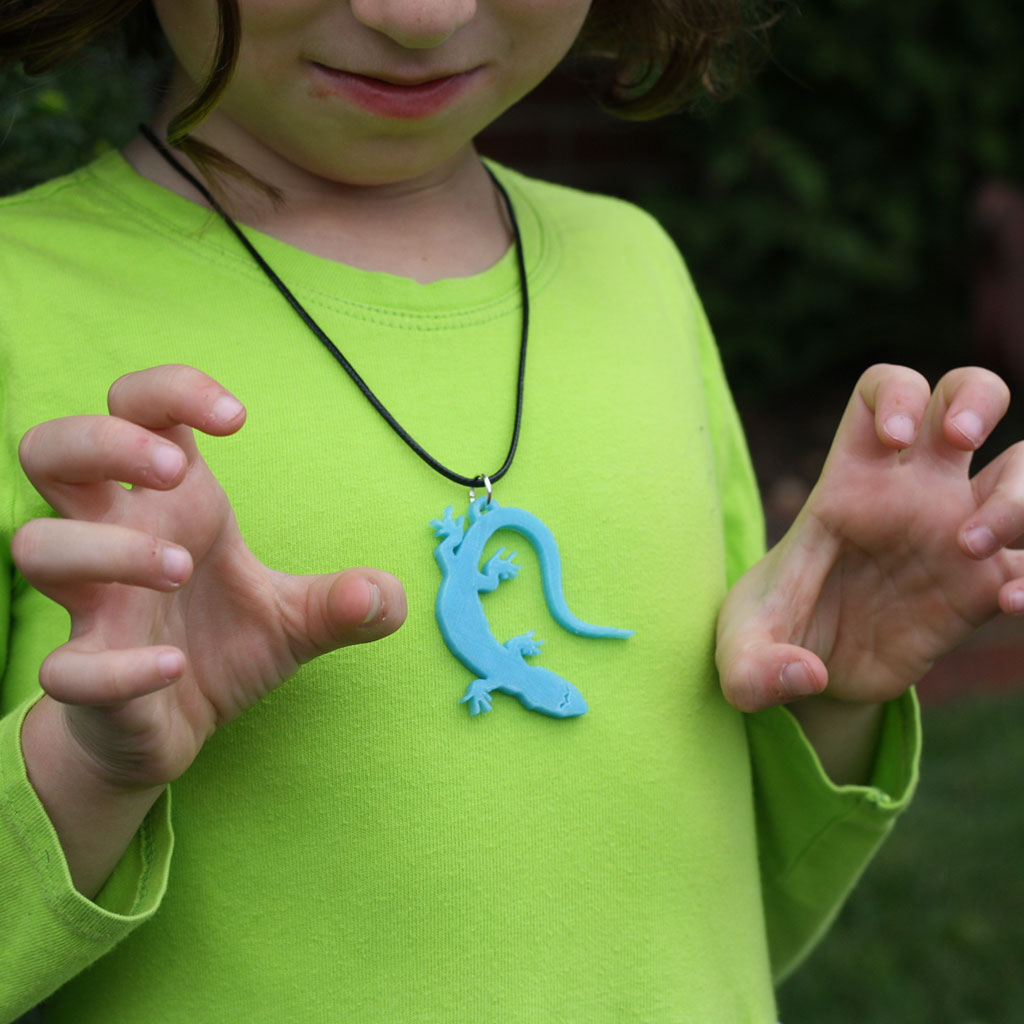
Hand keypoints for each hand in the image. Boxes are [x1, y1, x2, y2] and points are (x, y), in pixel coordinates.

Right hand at [12, 365, 405, 790]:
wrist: (164, 732)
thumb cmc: (216, 648)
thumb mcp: (294, 620)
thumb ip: (343, 603)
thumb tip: (385, 596)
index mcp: (170, 508)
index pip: (136, 409)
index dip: (173, 390)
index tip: (236, 419)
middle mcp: (114, 540)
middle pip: (52, 450)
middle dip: (106, 442)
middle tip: (177, 471)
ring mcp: (90, 607)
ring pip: (37, 546)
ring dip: (111, 548)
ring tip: (182, 569)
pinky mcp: (81, 677)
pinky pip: (67, 665)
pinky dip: (119, 666)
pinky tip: (174, 666)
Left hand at [716, 364, 1023, 712]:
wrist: (810, 677)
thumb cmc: (769, 639)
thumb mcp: (742, 657)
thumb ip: (756, 670)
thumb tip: (808, 676)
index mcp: (849, 485)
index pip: (880, 393)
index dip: (898, 393)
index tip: (897, 437)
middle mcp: (910, 495)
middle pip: (965, 395)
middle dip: (977, 398)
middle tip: (961, 440)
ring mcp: (955, 535)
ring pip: (1021, 469)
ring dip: (1020, 495)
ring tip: (973, 547)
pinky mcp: (982, 589)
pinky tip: (1011, 606)